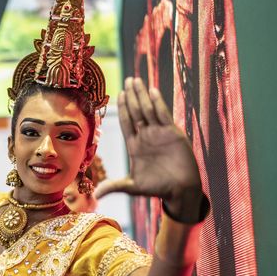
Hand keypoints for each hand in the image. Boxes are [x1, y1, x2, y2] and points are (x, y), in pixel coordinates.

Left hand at [96, 78, 202, 211]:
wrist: (180, 190)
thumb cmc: (157, 188)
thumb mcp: (132, 187)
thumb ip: (115, 186)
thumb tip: (96, 195)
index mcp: (134, 145)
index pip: (126, 122)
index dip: (122, 108)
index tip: (119, 94)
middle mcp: (146, 136)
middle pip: (136, 112)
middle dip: (132, 96)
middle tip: (127, 80)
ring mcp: (159, 134)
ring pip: (148, 110)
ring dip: (142, 95)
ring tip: (136, 80)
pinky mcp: (173, 134)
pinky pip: (163, 115)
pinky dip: (157, 103)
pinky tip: (152, 91)